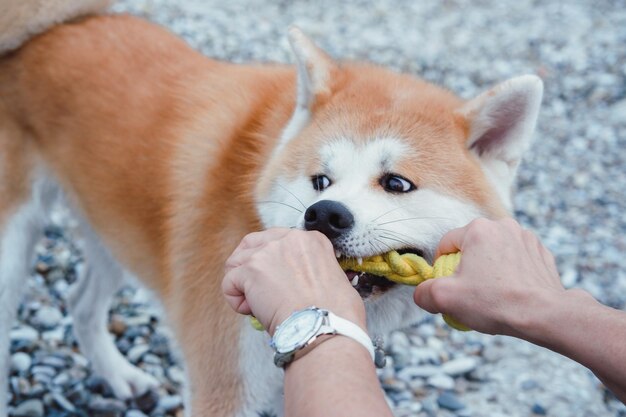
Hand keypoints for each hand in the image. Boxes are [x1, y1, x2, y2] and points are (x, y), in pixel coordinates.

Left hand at [222, 228, 365, 334]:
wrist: (325, 327)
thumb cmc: (336, 314)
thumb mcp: (334, 278)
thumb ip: (315, 270)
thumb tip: (303, 286)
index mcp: (312, 240)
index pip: (278, 240)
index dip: (272, 262)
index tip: (277, 281)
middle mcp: (289, 240)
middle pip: (253, 244)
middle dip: (248, 265)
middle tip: (253, 287)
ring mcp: (268, 253)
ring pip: (236, 263)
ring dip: (241, 284)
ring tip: (256, 305)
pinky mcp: (251, 271)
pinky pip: (228, 283)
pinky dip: (235, 300)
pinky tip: (251, 312)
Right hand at [413, 218, 565, 336]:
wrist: (545, 315)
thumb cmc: (495, 302)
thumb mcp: (446, 299)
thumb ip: (424, 293)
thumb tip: (421, 294)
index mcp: (478, 229)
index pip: (446, 244)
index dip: (441, 267)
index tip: (449, 286)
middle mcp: (503, 226)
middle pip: (471, 247)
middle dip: (468, 268)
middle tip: (472, 293)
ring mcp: (526, 238)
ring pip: (495, 253)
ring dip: (490, 269)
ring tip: (494, 295)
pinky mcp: (542, 253)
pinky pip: (517, 260)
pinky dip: (511, 273)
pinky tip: (512, 293)